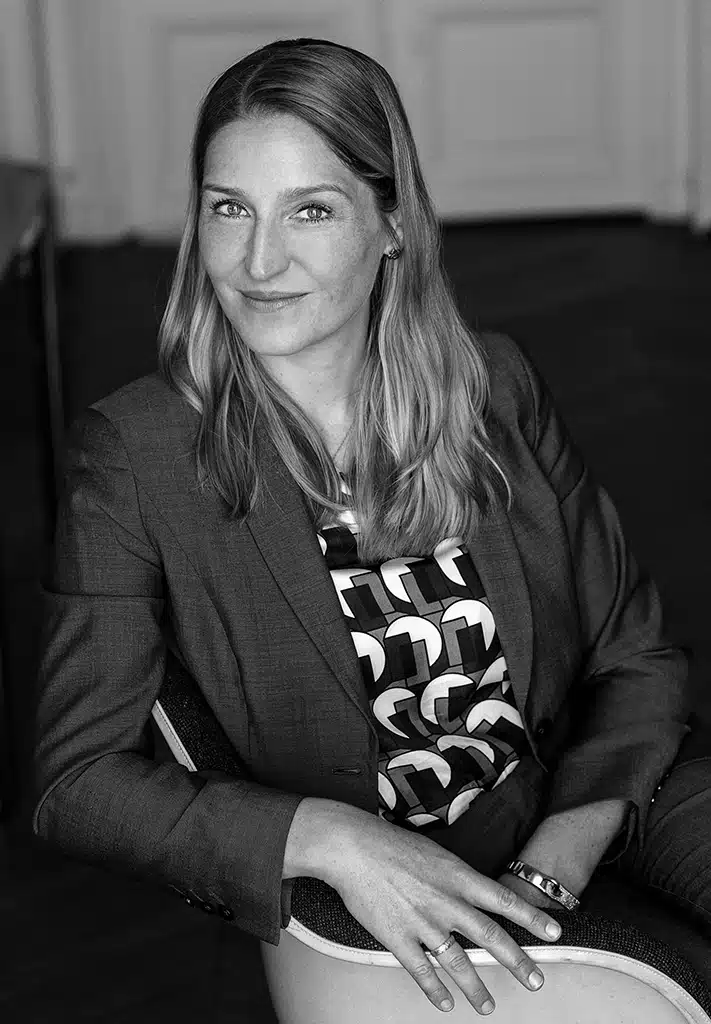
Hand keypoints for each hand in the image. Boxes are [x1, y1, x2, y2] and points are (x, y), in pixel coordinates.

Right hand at [318, 806, 561, 1015]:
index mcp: (456, 875)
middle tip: (537, 980)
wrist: (353, 846)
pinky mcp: (397, 937)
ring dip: (476, 987)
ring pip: (458, 962)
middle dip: (518, 961)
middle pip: (490, 936)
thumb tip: (475, 892)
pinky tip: (445, 1003)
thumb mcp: (434, 853)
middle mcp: (445, 901)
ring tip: (488, 1006)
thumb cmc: (392, 844)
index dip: (531, 917)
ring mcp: (422, 922)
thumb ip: (456, 876)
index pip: (503, 899)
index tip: (555, 932)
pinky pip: (421, 971)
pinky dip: (435, 990)